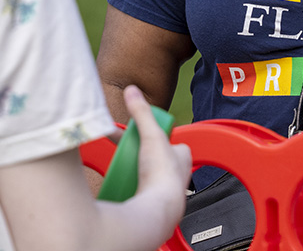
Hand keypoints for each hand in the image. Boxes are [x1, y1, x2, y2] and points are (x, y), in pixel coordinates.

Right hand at [126, 86, 191, 223]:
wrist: (159, 211)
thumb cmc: (162, 175)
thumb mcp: (151, 135)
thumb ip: (142, 113)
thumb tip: (132, 90)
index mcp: (182, 155)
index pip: (169, 139)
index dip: (154, 134)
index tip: (140, 133)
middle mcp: (177, 173)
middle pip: (154, 156)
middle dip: (139, 153)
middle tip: (125, 150)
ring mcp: (165, 189)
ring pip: (147, 173)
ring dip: (134, 169)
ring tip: (121, 165)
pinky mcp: (153, 201)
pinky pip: (140, 189)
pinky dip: (130, 184)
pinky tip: (120, 181)